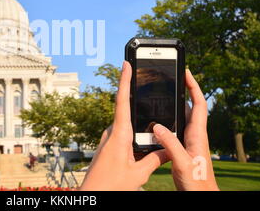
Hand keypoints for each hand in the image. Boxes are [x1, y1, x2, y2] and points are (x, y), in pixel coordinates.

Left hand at [79, 61, 167, 190]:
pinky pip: (122, 136)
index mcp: (119, 135)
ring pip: (126, 126)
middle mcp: (111, 134)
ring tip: (151, 131)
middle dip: (138, 104)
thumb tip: (168, 150)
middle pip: (126, 112)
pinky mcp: (106, 147)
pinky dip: (133, 136)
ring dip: (137, 126)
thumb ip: (155, 160)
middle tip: (150, 93)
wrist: (90, 196)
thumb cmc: (111, 186)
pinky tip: (141, 146)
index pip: (122, 101)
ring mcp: (107, 140)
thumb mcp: (138, 174)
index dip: (125, 81)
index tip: (126, 63)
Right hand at [152, 69, 218, 190]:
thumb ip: (170, 144)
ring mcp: (190, 140)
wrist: (200, 195)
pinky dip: (169, 119)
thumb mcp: (182, 162)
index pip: (199, 104)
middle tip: (173, 78)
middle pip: (190, 106)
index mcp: (198, 134)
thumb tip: (157, 126)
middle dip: (183, 90)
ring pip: (183, 116)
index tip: (186, 72)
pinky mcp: (183, 147)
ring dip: (175, 104)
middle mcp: (195, 134)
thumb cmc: (197, 182)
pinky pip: (176, 127)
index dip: (193, 86)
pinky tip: (158, 120)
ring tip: (163, 94)